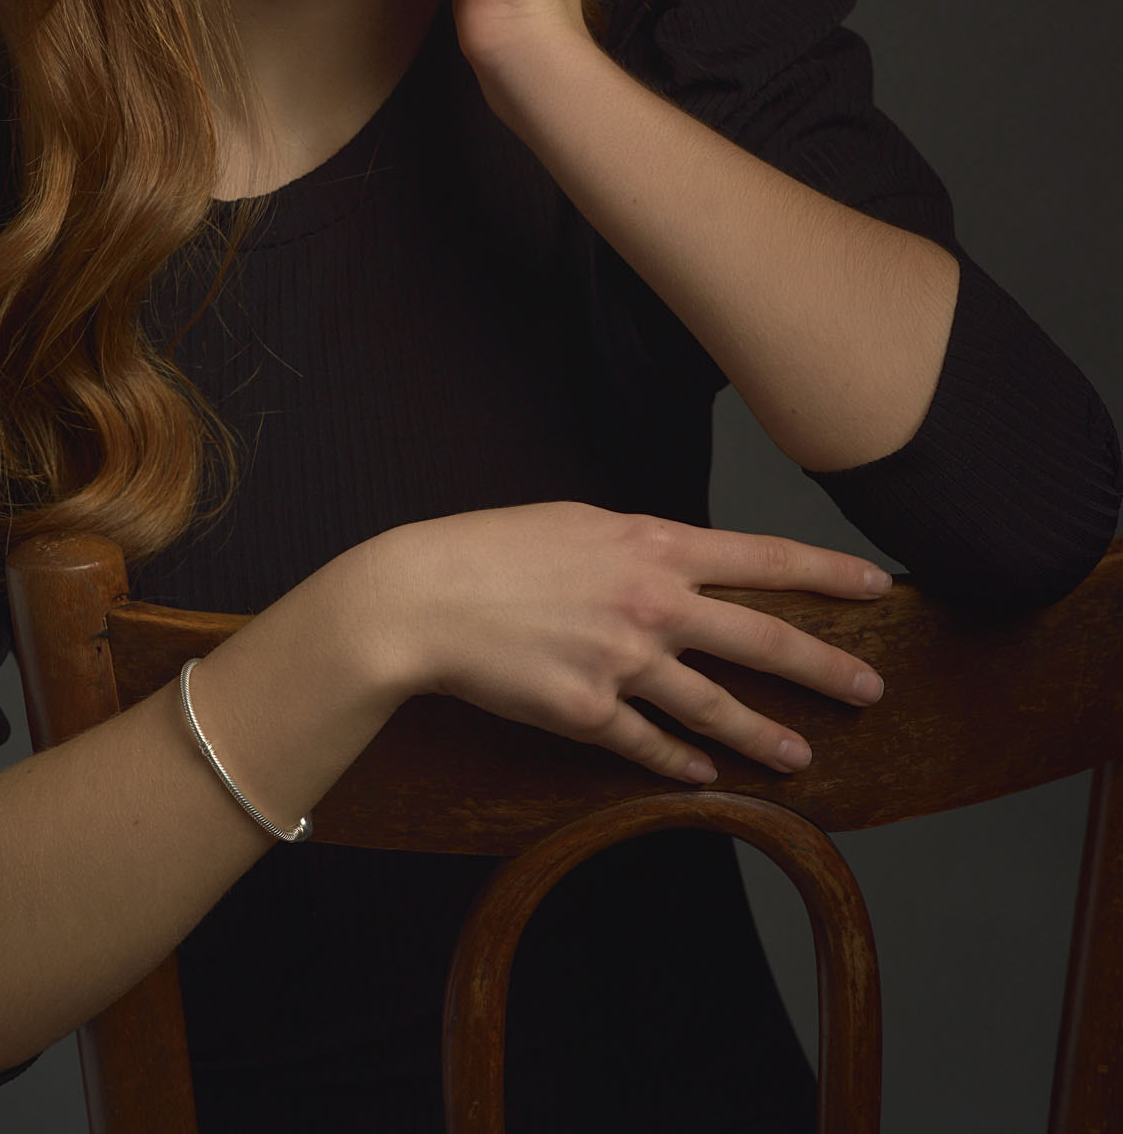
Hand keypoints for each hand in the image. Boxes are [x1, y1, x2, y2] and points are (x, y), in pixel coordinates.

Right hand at [363, 502, 888, 783]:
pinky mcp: (589, 713)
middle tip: (873, 688)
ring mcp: (624, 663)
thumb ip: (641, 546)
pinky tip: (707, 777)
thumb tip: (684, 563)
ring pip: (716, 709)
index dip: (827, 571)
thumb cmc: (495, 548)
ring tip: (802, 754)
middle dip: (827, 665)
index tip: (876, 585)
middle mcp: (652, 603)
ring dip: (766, 734)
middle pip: (762, 639)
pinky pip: (650, 746)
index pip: (763, 555)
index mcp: (652, 544)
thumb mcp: (581, 523)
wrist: (424, 597)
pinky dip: (682, 765)